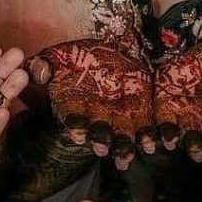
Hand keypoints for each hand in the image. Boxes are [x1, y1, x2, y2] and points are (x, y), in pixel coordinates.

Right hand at [29, 39, 152, 169]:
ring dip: (130, 146)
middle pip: (100, 134)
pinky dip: (156, 134)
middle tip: (103, 148)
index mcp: (75, 107)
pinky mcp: (141, 112)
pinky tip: (165, 140)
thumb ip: (45, 65)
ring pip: (125, 137)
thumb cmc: (77, 58)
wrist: (107, 52)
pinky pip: (149, 127)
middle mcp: (97, 118)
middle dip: (102, 141)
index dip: (75, 126)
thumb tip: (36, 70)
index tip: (77, 134)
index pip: (73, 119)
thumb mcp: (58, 56)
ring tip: (139, 149)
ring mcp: (119, 118)